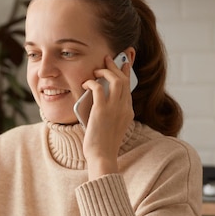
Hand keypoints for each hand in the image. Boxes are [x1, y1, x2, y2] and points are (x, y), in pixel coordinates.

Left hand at [82, 55, 134, 178]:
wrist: (102, 156)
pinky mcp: (102, 111)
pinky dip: (91, 83)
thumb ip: (110, 114)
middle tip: (107, 59)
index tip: (123, 64)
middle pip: (124, 80)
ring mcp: (115, 109)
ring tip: (97, 70)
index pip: (128, 88)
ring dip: (106, 72)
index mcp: (128, 112)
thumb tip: (97, 102)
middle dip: (116, 67)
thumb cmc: (102, 145)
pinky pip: (98, 89)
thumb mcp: (111, 127)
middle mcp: (124, 108)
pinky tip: (85, 83)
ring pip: (116, 81)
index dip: (126, 74)